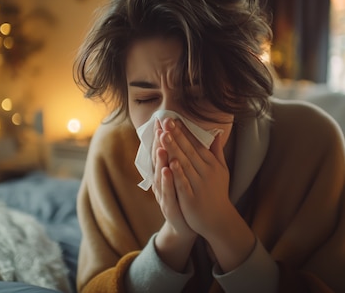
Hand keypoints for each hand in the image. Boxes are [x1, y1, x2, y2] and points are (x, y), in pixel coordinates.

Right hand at [151, 119, 196, 271]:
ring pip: (160, 175)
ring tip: (161, 147)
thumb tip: (186, 139)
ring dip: (160, 160)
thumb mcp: (183, 176)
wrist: (185, 224)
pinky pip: (167, 191)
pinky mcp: (168, 205)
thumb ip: (184, 158)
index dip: (162, 136)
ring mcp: (163, 193)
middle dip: (159, 143)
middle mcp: (161, 181)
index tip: (162, 120)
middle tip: (159, 128)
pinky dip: (167, 181)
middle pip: (158, 160)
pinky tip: (168, 170)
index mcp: (166, 172)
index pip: (163, 150)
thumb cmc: (184, 196)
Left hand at [161, 117, 255, 272]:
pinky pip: (183, 184)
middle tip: (166, 121)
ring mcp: (199, 185)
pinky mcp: (192, 199)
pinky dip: (177, 174)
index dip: (184, 131)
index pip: (196, 143)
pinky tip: (169, 163)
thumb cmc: (218, 192)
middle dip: (176, 135)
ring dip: (173, 149)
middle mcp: (206, 172)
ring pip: (184, 164)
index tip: (174, 118)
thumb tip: (217, 132)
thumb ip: (217, 151)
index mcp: (211, 164)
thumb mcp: (222, 170)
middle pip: (188, 150)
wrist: (219, 219)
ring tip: (163, 135)